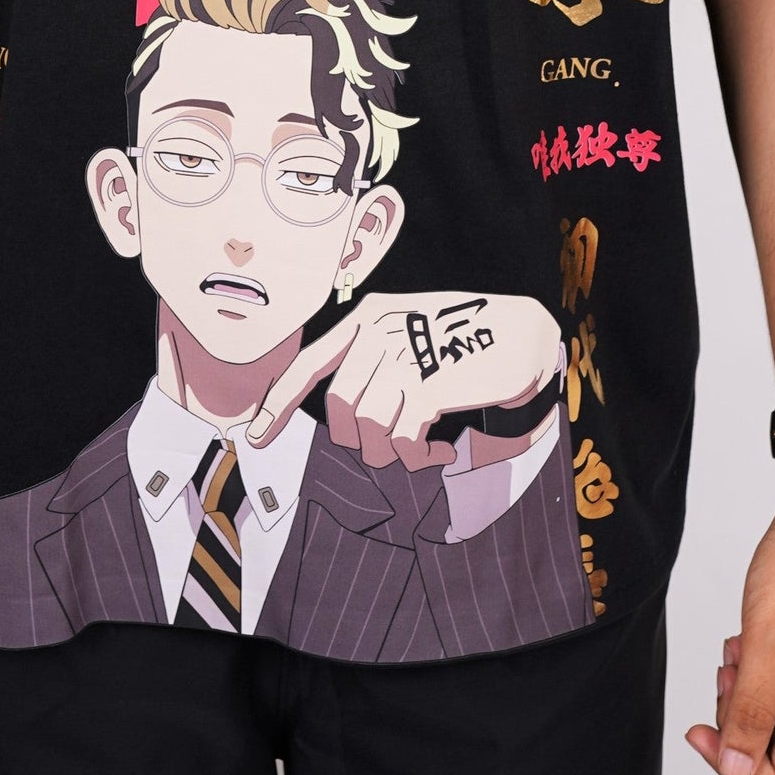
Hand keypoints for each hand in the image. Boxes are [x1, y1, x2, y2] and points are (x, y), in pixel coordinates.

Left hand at [248, 290, 562, 467]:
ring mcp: (401, 355)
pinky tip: (440, 451)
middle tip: (393, 444)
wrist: (519, 332)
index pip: (309, 363)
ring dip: (392, 454)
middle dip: (359, 440)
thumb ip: (374, 362)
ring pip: (368, 429)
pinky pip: (402, 440)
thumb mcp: (408, 333)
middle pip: (340, 408)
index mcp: (366, 316)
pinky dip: (418, 458)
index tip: (254, 436)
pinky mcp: (427, 383)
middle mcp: (377, 330)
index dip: (278, 403)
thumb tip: (346, 421)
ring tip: (422, 449)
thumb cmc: (461, 339)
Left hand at [685, 463, 774, 774]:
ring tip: (736, 647)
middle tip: (727, 674)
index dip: (740, 765)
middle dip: (740, 718)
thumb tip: (736, 768)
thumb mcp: (768, 641)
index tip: (702, 732)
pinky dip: (754, 664)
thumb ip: (752, 710)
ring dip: (745, 688)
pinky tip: (744, 636)